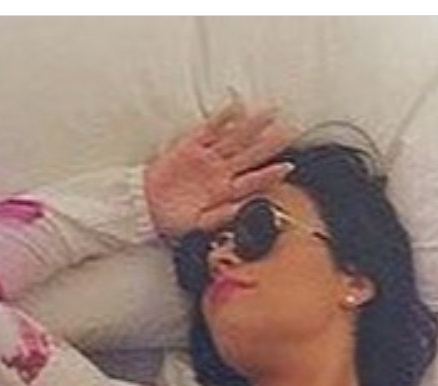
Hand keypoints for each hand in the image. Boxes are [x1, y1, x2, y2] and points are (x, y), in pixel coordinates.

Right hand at [145, 99, 295, 240]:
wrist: (148, 207)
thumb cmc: (174, 219)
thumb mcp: (199, 225)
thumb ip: (222, 216)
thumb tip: (243, 209)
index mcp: (225, 193)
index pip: (252, 182)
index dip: (269, 174)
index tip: (288, 167)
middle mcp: (220, 173)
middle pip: (249, 155)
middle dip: (269, 143)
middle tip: (289, 131)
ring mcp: (208, 158)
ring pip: (235, 139)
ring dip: (252, 126)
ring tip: (270, 114)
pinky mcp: (191, 146)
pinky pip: (209, 129)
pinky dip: (222, 119)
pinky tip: (236, 108)